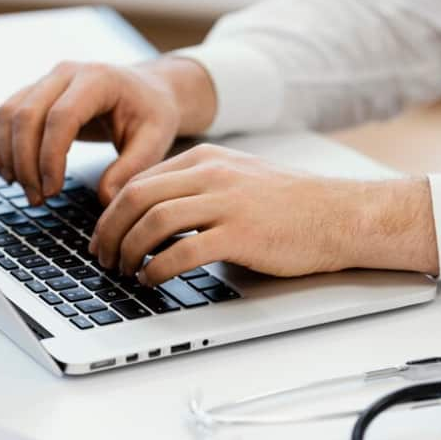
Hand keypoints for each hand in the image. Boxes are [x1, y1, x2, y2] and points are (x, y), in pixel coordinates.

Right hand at [0, 57, 215, 205]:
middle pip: (27, 115)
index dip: (50, 156)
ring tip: (26, 191)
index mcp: (98, 79)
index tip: (53, 189)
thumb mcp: (155, 140)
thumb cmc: (151, 113)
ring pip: (8, 115)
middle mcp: (66, 73)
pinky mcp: (34, 93)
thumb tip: (105, 199)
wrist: (147, 90)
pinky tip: (10, 173)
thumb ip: (132, 169)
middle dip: (26, 163)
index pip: (61, 116)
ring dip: (9, 157)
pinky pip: (4, 116)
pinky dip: (0, 145)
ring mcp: (46, 80)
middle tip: (38, 199)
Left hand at [89, 143, 438, 285]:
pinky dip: (157, 268)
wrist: (339, 215)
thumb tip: (154, 217)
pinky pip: (182, 251)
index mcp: (207, 159)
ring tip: (122, 271)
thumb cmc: (291, 205)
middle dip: (109, 232)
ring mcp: (227, 202)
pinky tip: (151, 280)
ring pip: (153, 221)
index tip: (103, 236)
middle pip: (136, 198)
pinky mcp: (241, 234)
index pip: (139, 180)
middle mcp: (212, 174)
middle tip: (102, 257)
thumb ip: (198, 189)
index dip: (111, 212)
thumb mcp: (238, 179)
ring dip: (128, 250)